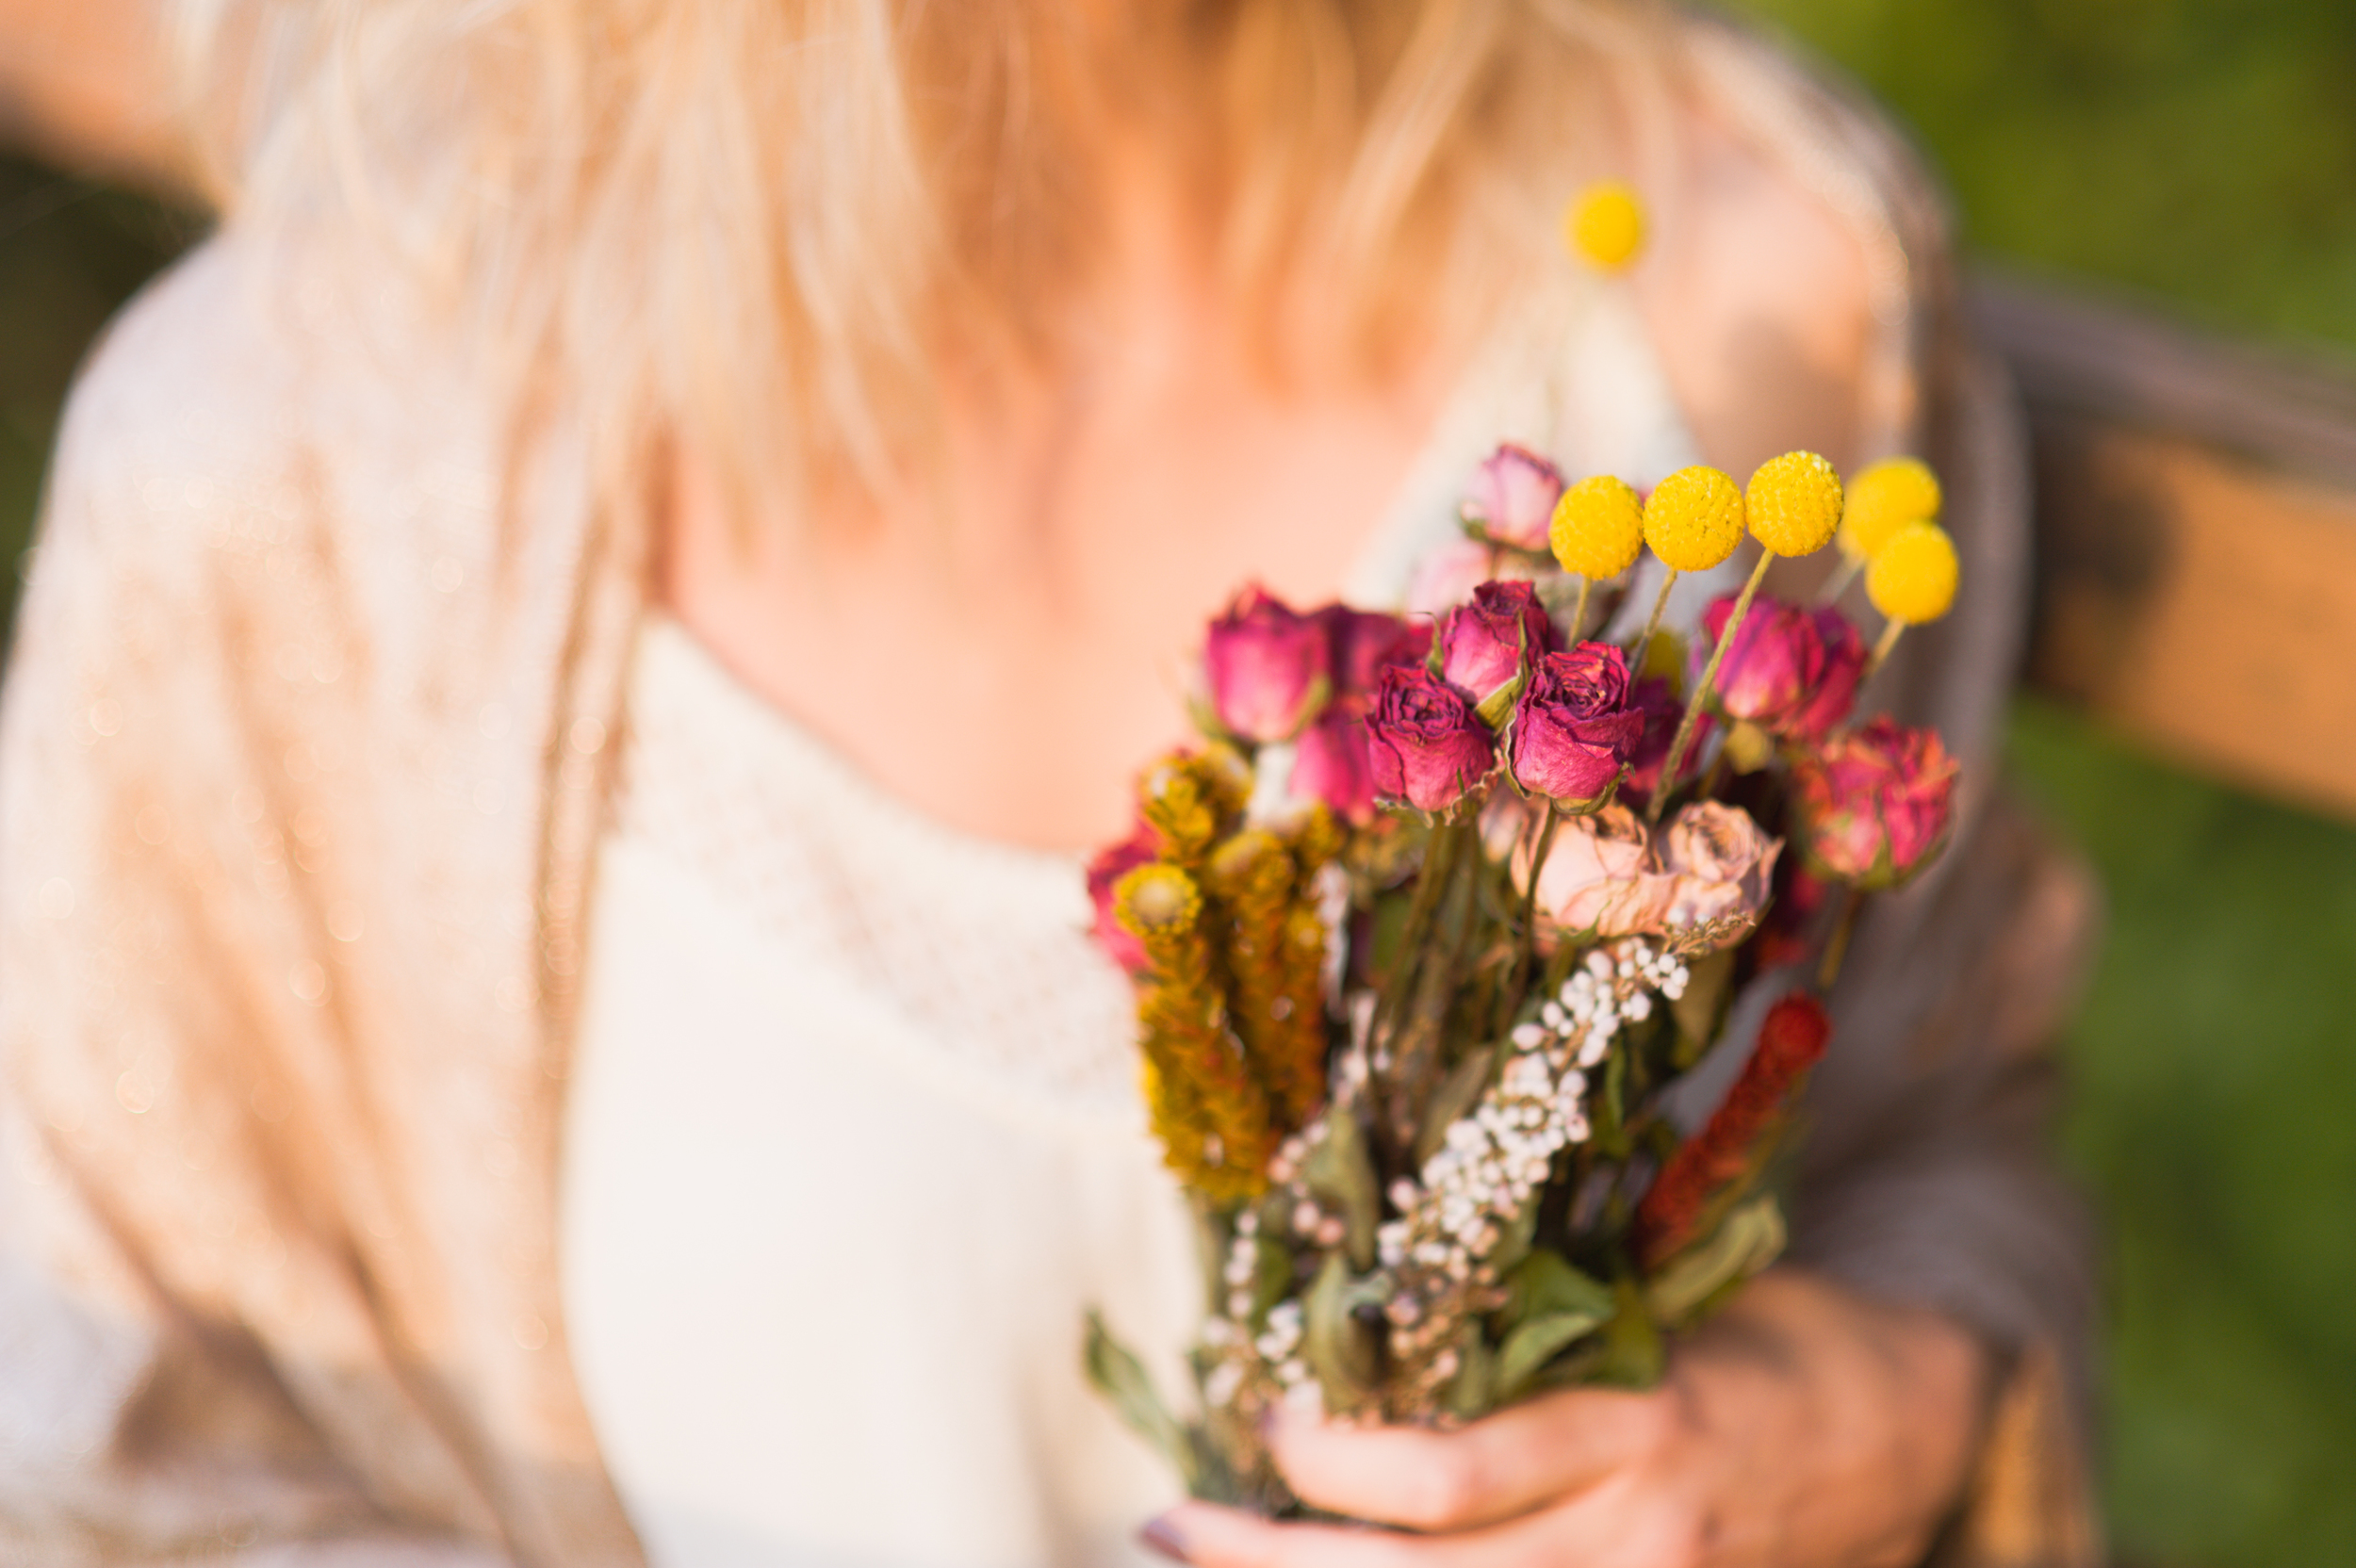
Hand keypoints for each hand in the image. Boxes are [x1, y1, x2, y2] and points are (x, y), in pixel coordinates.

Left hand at [1142, 1270, 1988, 1567]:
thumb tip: (1372, 1316)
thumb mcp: (1664, 1302)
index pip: (1455, 1477)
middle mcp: (1637, 1534)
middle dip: (1277, 1561)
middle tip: (1167, 1522)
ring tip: (1204, 1556)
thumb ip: (1542, 1336)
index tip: (1266, 1420)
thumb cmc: (1764, 1330)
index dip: (1336, 1466)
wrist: (1911, 1425)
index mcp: (1639, 1424)